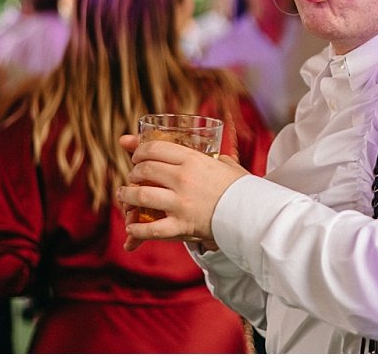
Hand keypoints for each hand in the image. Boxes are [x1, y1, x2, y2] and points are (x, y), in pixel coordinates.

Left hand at [117, 134, 248, 251]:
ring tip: (124, 196)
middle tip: (132, 176)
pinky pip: (151, 229)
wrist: (253, 213)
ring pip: (141, 196)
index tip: (137, 155)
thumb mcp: (227, 164)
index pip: (155, 148)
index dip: (140, 150)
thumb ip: (214, 159)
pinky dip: (137, 230)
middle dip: (133, 172)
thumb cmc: (243, 188)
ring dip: (127, 196)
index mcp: (194, 159)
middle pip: (145, 169)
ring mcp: (180, 202)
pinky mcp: (181, 225)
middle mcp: (183, 178)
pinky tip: (131, 227)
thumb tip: (211, 156)